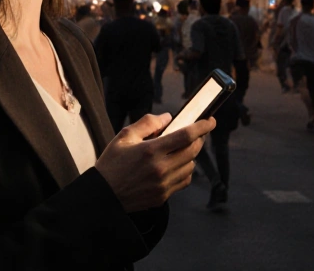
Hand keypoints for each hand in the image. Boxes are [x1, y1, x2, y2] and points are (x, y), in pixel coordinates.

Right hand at [95, 113, 213, 212]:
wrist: (103, 195)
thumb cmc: (112, 163)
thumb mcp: (124, 136)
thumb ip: (147, 123)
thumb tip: (168, 118)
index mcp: (151, 151)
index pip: (186, 135)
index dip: (202, 126)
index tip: (210, 121)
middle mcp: (160, 168)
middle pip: (193, 151)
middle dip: (199, 139)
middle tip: (197, 133)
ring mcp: (163, 184)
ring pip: (190, 166)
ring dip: (190, 155)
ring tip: (180, 150)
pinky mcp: (163, 196)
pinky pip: (184, 181)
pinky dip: (185, 171)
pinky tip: (176, 165)